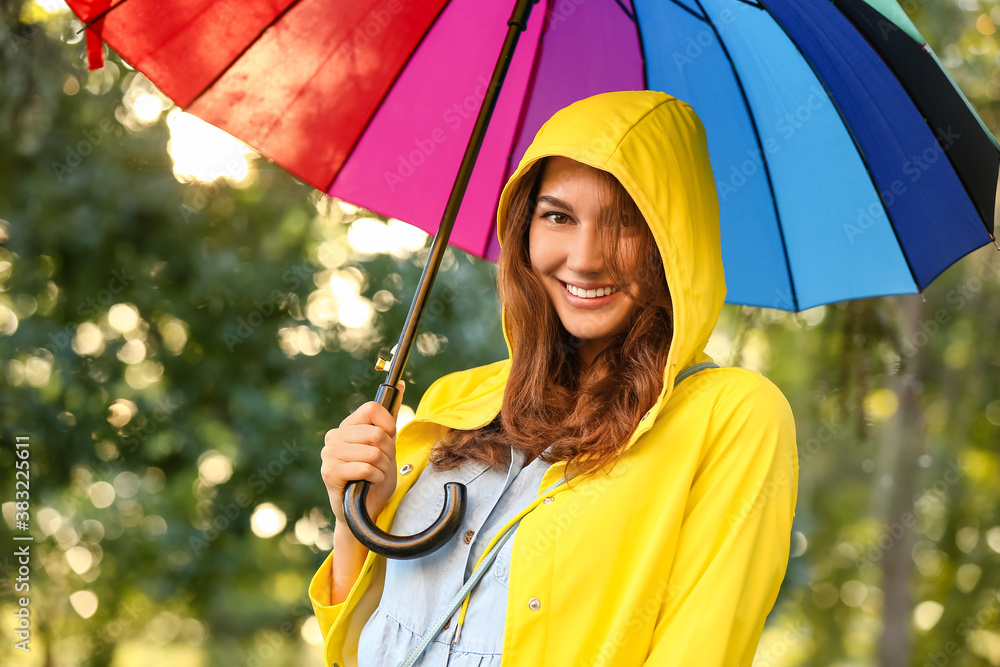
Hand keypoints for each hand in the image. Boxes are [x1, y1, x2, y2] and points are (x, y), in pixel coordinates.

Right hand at [321, 381, 404, 526]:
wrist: (363, 512)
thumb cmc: (375, 478)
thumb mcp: (386, 446)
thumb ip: (389, 418)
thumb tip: (400, 384)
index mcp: (347, 427)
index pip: (372, 408)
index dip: (388, 425)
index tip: (389, 440)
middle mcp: (334, 437)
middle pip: (376, 433)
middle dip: (388, 453)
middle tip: (381, 465)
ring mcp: (329, 454)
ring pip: (372, 451)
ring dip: (382, 468)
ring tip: (375, 475)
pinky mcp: (329, 472)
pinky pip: (365, 467)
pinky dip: (375, 477)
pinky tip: (368, 483)